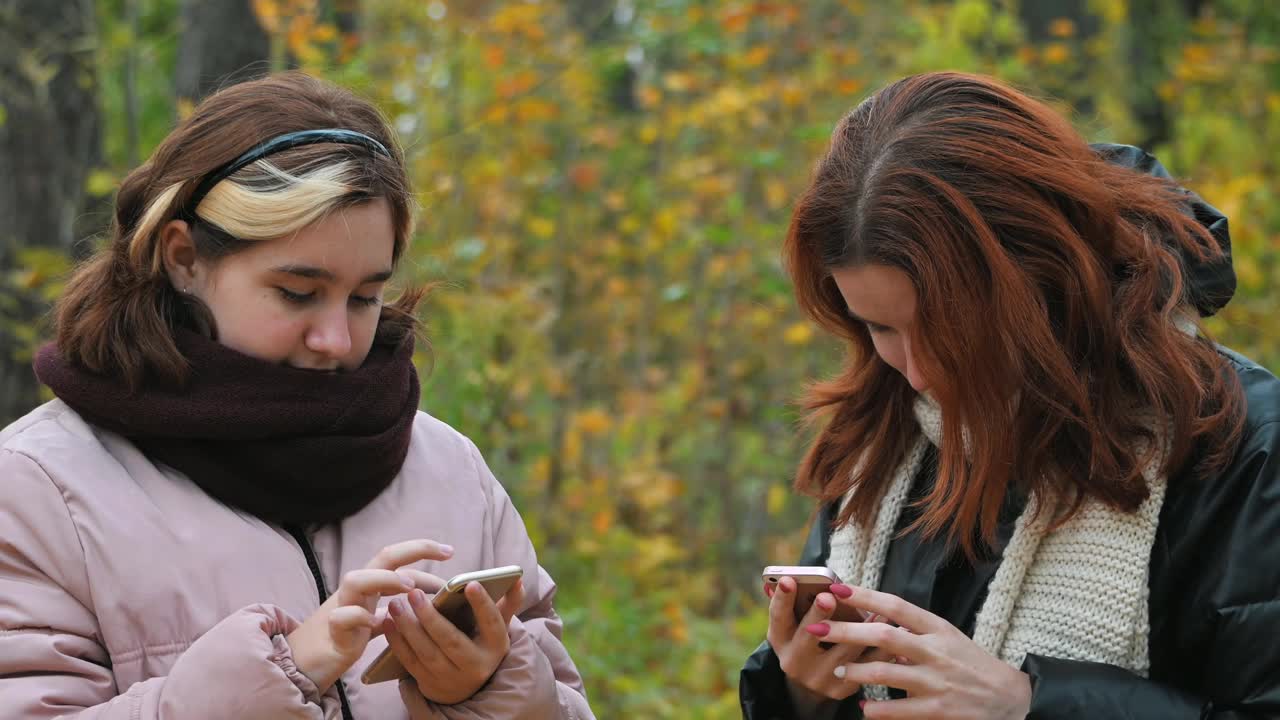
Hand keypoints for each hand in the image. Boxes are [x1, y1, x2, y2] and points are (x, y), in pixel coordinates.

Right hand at [286, 539, 453, 691]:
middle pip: (382, 557)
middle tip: (446, 553)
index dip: (422, 552)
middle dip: (415, 549)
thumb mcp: (373, 620)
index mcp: (369, 586)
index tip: (450, 552)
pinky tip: (375, 622)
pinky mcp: (332, 632)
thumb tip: (425, 604)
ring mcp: (341, 607)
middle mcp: (356, 590)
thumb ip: (395, 610)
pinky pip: (342, 617)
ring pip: (357, 579)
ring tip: (409, 586)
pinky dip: (358, 617)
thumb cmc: (341, 638)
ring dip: (385, 579)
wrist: (303, 662)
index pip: (397, 559)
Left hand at [383, 577, 525, 704]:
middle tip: (414, 593)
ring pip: (427, 652)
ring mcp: (450, 678)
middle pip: (451, 641)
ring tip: (395, 604)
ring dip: (408, 628)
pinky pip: (410, 662)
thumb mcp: (497, 626)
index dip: (483, 605)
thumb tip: (518, 578)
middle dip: (431, 618)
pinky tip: (388, 622)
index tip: (471, 583)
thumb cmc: (481, 642)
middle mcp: (475, 665)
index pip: (492, 623)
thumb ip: (508, 602)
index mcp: (496, 646)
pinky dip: (397, 642)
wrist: (467, 684)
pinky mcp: (429, 683)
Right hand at [765, 578, 871, 703]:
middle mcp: (795, 662)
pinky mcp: (840, 689)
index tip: (789, 580)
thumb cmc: (806, 639)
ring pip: (844, 651)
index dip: (782, 599)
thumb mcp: (793, 625)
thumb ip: (793, 603)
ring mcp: (818, 678)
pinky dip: (881, 648)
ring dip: (863, 628)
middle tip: (827, 597)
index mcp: (781, 640)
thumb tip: (788, 578)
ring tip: (879, 609)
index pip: (778, 617)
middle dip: (818, 614)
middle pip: (807, 637)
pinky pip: (865, 665)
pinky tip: (892, 631)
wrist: (813, 682)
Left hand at [819, 586, 1032, 719]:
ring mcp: (936, 682)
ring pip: (885, 673)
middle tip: (816, 628)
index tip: (837, 589)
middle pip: (884, 636)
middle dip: (846, 631)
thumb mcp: (948, 638)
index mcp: (938, 628)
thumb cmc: (970, 664)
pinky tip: (865, 709)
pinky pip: (898, 710)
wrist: (1009, 698)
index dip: (865, 596)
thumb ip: (914, 632)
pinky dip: (876, 710)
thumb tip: (875, 624)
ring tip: (838, 671)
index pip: (896, 606)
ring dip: (855, 672)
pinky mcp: (938, 710)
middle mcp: (936, 651)